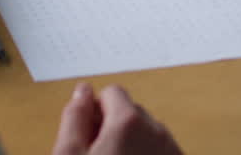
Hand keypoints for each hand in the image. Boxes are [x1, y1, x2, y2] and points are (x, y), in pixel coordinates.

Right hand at [52, 83, 182, 154]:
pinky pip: (161, 148)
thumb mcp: (69, 154)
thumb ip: (74, 117)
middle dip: (114, 127)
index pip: (112, 92)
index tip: (88, 134)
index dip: (96, 111)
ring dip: (132, 142)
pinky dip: (148, 153)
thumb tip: (82, 91)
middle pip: (131, 112)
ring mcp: (172, 150)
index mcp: (129, 121)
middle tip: (98, 154)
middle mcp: (157, 131)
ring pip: (147, 132)